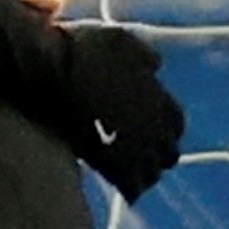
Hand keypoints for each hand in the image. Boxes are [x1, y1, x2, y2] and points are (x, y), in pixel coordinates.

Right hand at [56, 23, 188, 200]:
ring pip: (153, 174)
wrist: (51, 71)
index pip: (177, 123)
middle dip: (158, 155)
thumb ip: (142, 55)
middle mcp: (153, 123)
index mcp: (158, 95)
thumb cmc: (81, 49)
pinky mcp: (112, 164)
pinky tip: (122, 187)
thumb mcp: (120, 40)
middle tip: (142, 155)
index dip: (167, 129)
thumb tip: (156, 65)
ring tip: (131, 174)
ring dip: (145, 174)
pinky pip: (132, 187)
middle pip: (169, 153)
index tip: (155, 131)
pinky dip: (130, 189)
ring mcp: (134, 146)